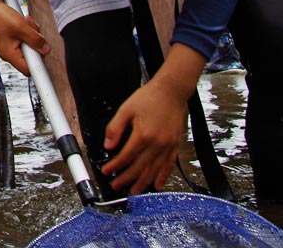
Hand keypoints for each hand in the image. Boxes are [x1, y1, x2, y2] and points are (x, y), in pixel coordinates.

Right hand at [0, 0, 48, 75]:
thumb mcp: (20, 26)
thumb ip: (35, 39)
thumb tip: (46, 50)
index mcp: (10, 54)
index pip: (29, 70)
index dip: (39, 68)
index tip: (49, 68)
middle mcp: (11, 53)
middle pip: (33, 56)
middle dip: (37, 42)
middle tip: (33, 29)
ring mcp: (12, 46)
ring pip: (31, 45)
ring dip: (33, 33)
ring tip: (26, 21)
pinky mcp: (13, 38)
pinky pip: (27, 38)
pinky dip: (29, 30)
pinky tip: (24, 21)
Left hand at [100, 76, 188, 193]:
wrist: (172, 91)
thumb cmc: (149, 97)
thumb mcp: (126, 109)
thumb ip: (115, 128)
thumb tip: (108, 145)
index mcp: (143, 134)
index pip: (125, 156)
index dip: (114, 166)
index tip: (106, 171)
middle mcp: (157, 143)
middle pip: (139, 167)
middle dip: (126, 179)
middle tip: (116, 186)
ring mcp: (168, 146)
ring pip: (154, 170)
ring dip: (142, 183)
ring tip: (133, 191)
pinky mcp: (176, 145)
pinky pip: (169, 165)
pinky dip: (163, 176)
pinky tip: (157, 185)